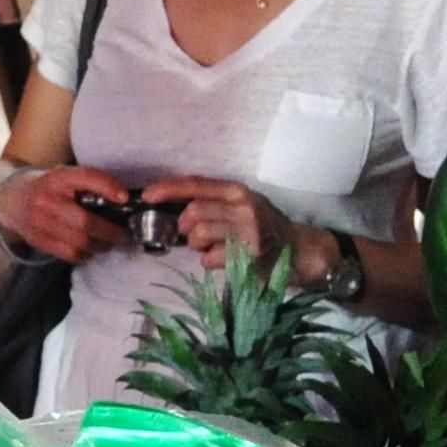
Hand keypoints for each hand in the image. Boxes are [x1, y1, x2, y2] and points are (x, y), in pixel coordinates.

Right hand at [0, 163, 134, 264]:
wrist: (10, 199)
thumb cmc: (45, 186)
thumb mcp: (62, 175)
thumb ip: (86, 183)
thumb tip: (121, 198)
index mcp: (56, 178)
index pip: (85, 178)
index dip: (107, 187)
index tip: (124, 198)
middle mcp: (47, 200)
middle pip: (84, 221)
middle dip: (110, 231)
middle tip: (123, 234)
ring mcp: (40, 223)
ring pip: (79, 242)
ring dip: (101, 246)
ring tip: (110, 243)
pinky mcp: (38, 241)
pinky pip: (68, 254)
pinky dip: (85, 255)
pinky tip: (91, 250)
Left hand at [140, 177, 317, 283]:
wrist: (299, 249)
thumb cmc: (264, 226)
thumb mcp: (242, 204)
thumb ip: (213, 201)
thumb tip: (172, 206)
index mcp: (237, 190)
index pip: (196, 184)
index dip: (168, 189)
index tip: (147, 196)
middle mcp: (243, 207)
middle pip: (193, 212)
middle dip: (185, 226)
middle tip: (194, 234)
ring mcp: (247, 232)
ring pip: (198, 236)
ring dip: (197, 246)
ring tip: (213, 246)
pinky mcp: (248, 256)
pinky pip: (209, 259)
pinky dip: (209, 262)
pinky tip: (225, 259)